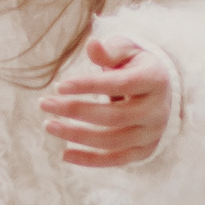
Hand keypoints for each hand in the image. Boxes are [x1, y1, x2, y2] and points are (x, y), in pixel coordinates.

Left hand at [40, 28, 173, 170]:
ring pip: (112, 141)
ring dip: (76, 135)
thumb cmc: (134, 66)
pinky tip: (65, 154)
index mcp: (155, 81)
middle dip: (75, 110)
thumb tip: (91, 44)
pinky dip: (90, 160)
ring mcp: (152, 134)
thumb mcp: (126, 51)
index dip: (89, 86)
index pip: (120, 84)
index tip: (59, 86)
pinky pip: (115, 160)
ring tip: (49, 125)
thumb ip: (109, 50)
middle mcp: (158, 111)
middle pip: (113, 116)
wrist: (159, 92)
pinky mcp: (144, 151)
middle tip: (44, 103)